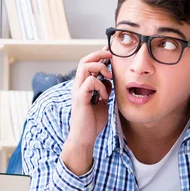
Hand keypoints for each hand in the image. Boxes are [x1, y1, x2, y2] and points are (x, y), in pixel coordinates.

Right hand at [61, 48, 112, 175]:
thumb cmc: (92, 122)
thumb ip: (105, 91)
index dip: (98, 56)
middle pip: (84, 60)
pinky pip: (90, 82)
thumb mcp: (102, 103)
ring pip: (85, 66)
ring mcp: (78, 91)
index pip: (88, 64)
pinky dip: (101, 86)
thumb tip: (110, 82)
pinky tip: (104, 96)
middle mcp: (78, 86)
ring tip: (109, 76)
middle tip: (111, 56)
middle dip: (98, 54)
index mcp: (83, 86)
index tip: (110, 53)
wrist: (84, 137)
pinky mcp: (80, 98)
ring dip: (100, 67)